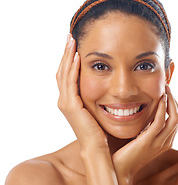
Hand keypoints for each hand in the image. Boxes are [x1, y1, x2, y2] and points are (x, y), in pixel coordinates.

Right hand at [56, 34, 106, 150]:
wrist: (98, 147)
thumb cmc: (100, 130)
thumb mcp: (97, 109)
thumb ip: (96, 97)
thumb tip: (107, 87)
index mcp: (71, 100)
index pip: (67, 75)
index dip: (69, 60)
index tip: (75, 45)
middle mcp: (65, 100)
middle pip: (62, 71)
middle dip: (66, 53)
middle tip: (70, 37)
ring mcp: (66, 102)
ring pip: (64, 73)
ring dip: (67, 56)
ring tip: (72, 40)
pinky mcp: (71, 105)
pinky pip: (71, 81)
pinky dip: (73, 68)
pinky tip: (77, 56)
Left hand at [112, 85, 177, 179]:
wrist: (120, 170)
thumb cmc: (128, 153)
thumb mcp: (142, 138)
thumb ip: (148, 127)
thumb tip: (148, 112)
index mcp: (166, 141)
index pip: (177, 119)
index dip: (174, 104)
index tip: (167, 92)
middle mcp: (166, 142)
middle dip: (175, 100)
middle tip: (167, 87)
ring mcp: (159, 142)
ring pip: (174, 118)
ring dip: (171, 101)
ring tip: (165, 89)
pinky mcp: (148, 141)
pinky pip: (160, 122)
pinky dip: (163, 109)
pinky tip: (160, 99)